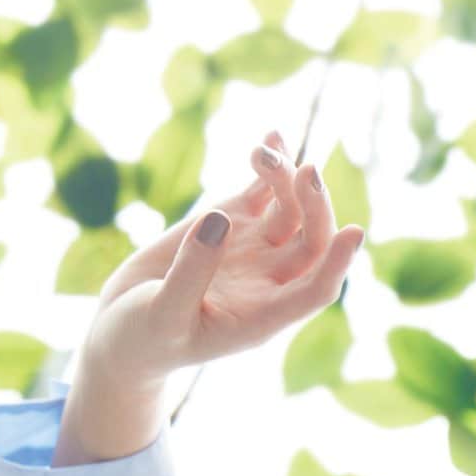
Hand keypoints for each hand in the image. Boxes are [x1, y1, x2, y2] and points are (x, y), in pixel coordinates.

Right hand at [80, 129, 366, 386]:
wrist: (122, 330)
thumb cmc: (145, 338)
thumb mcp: (162, 315)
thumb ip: (190, 273)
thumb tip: (220, 219)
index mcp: (264, 316)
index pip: (317, 290)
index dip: (338, 263)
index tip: (353, 232)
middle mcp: (269, 282)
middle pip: (313, 242)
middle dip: (316, 207)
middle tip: (306, 172)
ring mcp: (254, 250)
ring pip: (291, 210)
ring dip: (288, 178)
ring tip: (264, 153)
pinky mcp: (232, 223)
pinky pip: (262, 191)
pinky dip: (270, 167)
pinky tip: (272, 136)